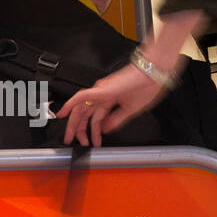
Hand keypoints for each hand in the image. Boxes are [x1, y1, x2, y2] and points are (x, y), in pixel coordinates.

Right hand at [51, 0, 132, 11]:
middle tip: (52, 18)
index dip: (54, 6)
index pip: (62, 2)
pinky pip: (91, 16)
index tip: (45, 10)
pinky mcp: (99, 8)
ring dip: (73, 18)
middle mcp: (81, 0)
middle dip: (63, 14)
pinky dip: (85, 17)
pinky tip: (78, 19)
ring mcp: (89, 5)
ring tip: (63, 20)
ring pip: (79, 15)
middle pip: (70, 10)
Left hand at [57, 62, 173, 145]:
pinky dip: (70, 104)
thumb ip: (116, 119)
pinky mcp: (101, 89)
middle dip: (78, 130)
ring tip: (71, 137)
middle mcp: (102, 94)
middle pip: (85, 114)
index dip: (93, 132)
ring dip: (74, 124)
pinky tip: (63, 112)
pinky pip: (81, 96)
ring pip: (80, 108)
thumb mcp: (130, 110)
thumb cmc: (147, 87)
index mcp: (110, 99)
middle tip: (73, 142)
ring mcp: (100, 91)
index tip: (92, 142)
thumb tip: (105, 129)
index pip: (96, 117)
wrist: (153, 74)